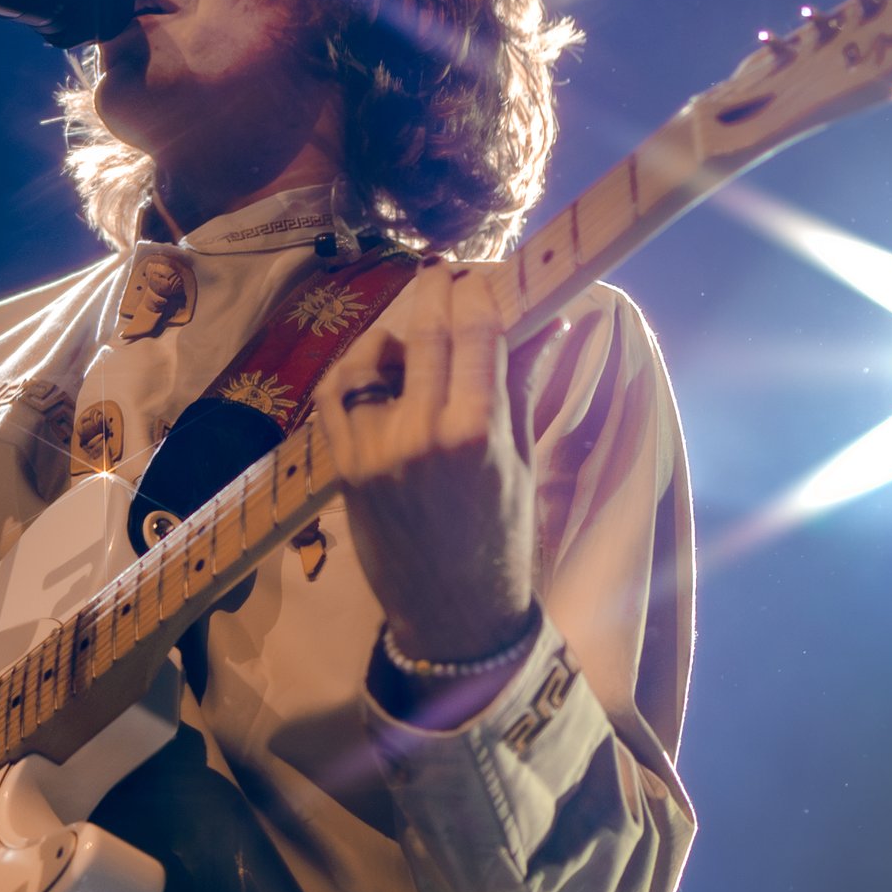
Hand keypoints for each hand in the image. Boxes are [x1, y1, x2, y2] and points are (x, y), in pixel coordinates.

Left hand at [313, 263, 538, 669]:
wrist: (451, 618)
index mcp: (477, 432)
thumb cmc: (502, 541)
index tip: (485, 273)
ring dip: (396, 332)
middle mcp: (420, 432)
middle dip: (440, 290)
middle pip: (426, 328)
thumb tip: (554, 317)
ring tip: (417, 338)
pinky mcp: (343, 464)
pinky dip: (356, 370)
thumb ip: (524, 384)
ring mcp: (373, 447)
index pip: (476, 328)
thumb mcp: (522, 462)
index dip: (480, 289)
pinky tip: (380, 372)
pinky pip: (336, 392)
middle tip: (452, 276)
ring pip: (373, 354)